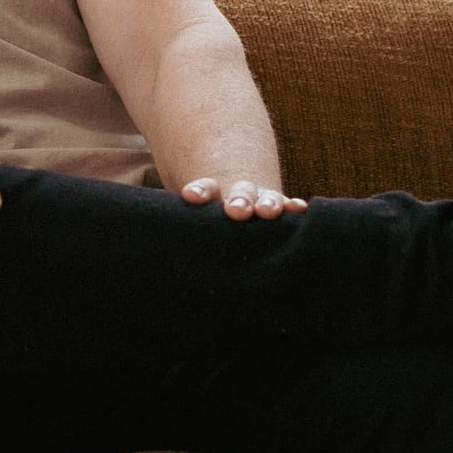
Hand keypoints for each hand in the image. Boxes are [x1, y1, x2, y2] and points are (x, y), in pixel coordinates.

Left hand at [180, 175, 307, 221]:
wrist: (235, 201)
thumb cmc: (208, 223)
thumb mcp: (195, 222)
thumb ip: (183, 231)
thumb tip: (153, 263)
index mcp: (214, 194)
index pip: (206, 189)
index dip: (200, 191)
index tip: (190, 196)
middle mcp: (240, 196)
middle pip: (240, 193)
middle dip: (238, 201)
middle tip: (235, 211)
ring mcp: (262, 200)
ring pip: (267, 199)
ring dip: (267, 204)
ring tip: (267, 212)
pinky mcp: (281, 209)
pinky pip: (288, 207)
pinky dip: (293, 208)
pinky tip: (298, 209)